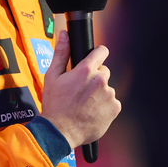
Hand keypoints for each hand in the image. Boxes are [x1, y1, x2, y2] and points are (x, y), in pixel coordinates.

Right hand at [41, 31, 121, 148]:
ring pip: (107, 89)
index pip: (102, 51)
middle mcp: (100, 81)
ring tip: (84, 104)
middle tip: (81, 91)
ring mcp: (109, 95)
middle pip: (103, 72)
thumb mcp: (53, 76)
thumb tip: (65, 35)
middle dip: (94, 78)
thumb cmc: (55, 105)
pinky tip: (91, 111)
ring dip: (99, 94)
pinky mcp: (115, 108)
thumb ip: (61, 53)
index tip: (95, 59)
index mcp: (86, 70)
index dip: (98, 54)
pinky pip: (112, 102)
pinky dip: (104, 106)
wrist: (60, 131)